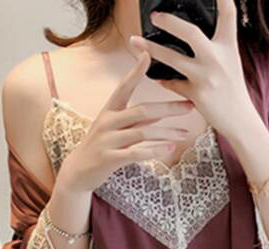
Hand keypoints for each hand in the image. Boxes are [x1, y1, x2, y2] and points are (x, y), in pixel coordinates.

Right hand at [59, 50, 193, 192]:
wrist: (78, 173)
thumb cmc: (101, 148)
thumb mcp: (115, 130)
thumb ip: (137, 121)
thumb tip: (161, 113)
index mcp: (109, 111)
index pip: (124, 87)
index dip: (135, 72)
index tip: (148, 55)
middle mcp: (107, 122)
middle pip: (142, 110)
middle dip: (168, 108)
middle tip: (190, 106)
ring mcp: (108, 140)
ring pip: (143, 132)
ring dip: (167, 133)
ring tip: (185, 134)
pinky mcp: (110, 158)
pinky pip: (137, 153)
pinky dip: (155, 151)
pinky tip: (170, 150)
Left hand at [128, 0, 255, 138]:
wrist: (240, 120)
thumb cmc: (233, 89)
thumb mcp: (231, 61)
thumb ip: (216, 45)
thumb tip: (193, 29)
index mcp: (229, 46)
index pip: (228, 13)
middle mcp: (217, 59)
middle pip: (191, 33)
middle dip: (170, 22)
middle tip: (154, 16)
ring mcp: (206, 77)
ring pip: (172, 59)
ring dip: (151, 49)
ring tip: (134, 41)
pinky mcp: (197, 95)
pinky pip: (172, 83)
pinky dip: (163, 79)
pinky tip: (155, 76)